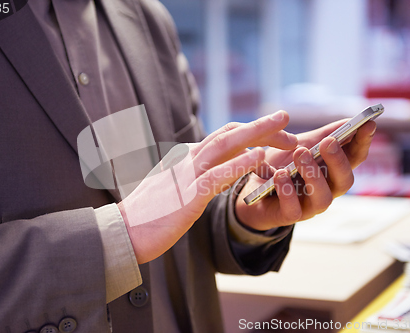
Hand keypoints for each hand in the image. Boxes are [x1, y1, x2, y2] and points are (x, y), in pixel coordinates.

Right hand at [119, 111, 297, 263]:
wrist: (122, 233)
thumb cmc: (148, 214)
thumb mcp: (173, 187)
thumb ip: (193, 174)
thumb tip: (214, 169)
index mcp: (185, 159)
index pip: (222, 137)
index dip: (250, 132)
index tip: (274, 135)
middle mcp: (187, 160)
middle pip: (228, 134)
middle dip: (260, 125)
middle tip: (287, 120)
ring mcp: (186, 176)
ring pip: (225, 146)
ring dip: (256, 134)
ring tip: (283, 128)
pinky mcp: (186, 197)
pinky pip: (217, 176)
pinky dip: (239, 163)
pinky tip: (260, 156)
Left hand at [235, 118, 376, 230]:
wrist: (248, 189)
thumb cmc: (279, 166)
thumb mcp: (299, 146)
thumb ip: (321, 136)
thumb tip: (348, 121)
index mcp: (331, 172)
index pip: (354, 158)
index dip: (363, 142)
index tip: (368, 123)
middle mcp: (326, 191)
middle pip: (345, 181)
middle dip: (338, 160)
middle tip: (328, 142)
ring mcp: (309, 206)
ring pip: (323, 197)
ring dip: (313, 174)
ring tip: (300, 154)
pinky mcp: (288, 216)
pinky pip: (293, 209)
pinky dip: (287, 191)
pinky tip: (279, 175)